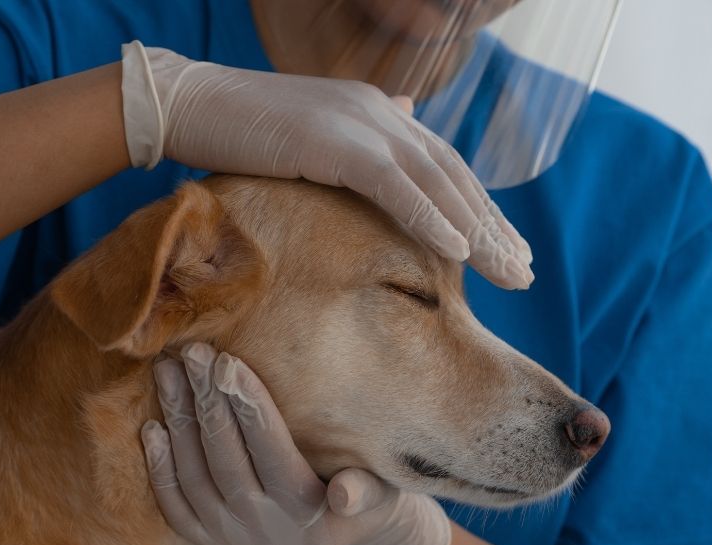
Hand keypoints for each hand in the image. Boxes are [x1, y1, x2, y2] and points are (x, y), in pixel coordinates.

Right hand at [120, 41, 532, 289]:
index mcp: (378, 113)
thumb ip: (359, 141)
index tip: (504, 250)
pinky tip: (462, 253)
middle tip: (523, 273)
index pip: (444, 166)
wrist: (188, 104)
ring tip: (510, 274)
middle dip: (492, 227)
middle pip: (453, 176)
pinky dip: (433, 219)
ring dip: (478, 232)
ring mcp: (362, 124)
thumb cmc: (240, 130)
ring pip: (438, 184)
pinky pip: (397, 188)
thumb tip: (405, 120)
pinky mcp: (337, 143)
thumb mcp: (312, 137)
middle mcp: (382, 113)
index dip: (478, 210)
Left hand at [139, 343, 451, 544]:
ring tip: (168, 371)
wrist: (339, 535)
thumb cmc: (367, 495)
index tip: (228, 362)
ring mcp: (233, 541)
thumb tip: (345, 493)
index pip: (274, 454)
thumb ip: (366, 491)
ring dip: (179, 422)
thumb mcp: (382, 495)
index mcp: (310, 517)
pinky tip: (152, 427)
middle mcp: (266, 533)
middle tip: (191, 353)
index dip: (249, 408)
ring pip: (196, 478)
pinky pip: (176, 506)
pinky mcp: (210, 543)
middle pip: (228, 461)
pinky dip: (161, 468)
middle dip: (208, 402)